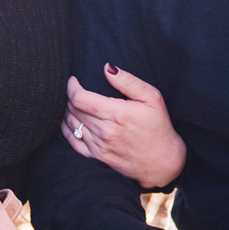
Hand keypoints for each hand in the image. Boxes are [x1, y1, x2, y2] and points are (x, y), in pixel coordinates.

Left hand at [64, 67, 187, 187]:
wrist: (162, 161)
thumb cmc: (158, 126)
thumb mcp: (152, 97)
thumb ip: (128, 81)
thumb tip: (107, 68)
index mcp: (117, 114)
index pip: (79, 98)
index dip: (71, 87)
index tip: (73, 80)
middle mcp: (105, 131)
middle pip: (73, 109)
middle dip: (71, 96)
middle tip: (76, 90)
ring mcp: (99, 146)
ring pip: (71, 124)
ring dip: (68, 111)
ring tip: (74, 103)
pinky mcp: (97, 157)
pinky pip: (73, 142)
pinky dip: (67, 130)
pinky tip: (70, 121)